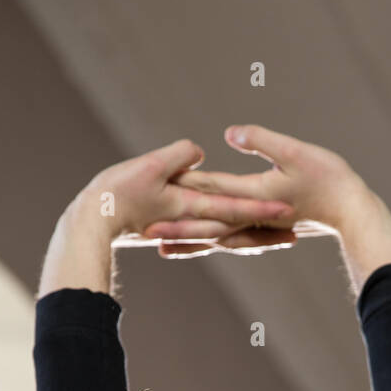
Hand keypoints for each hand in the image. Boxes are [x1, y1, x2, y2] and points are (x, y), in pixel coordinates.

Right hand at [72, 137, 296, 240]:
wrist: (93, 221)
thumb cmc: (116, 194)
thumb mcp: (148, 167)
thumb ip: (178, 157)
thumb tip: (202, 152)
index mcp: (190, 208)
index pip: (234, 206)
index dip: (260, 207)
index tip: (287, 209)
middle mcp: (193, 222)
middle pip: (237, 229)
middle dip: (266, 231)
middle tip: (297, 232)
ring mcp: (185, 228)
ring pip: (228, 235)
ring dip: (254, 238)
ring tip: (280, 238)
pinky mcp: (176, 228)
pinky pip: (210, 235)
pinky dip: (229, 236)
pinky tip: (242, 237)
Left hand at [141, 124, 367, 253]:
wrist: (352, 211)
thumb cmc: (329, 179)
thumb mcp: (296, 152)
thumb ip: (262, 141)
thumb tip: (229, 133)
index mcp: (254, 195)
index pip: (212, 189)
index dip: (184, 187)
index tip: (157, 190)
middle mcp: (252, 216)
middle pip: (206, 219)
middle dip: (176, 223)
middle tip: (144, 228)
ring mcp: (258, 226)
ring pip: (216, 235)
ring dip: (189, 240)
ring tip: (161, 246)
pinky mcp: (265, 229)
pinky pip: (232, 238)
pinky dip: (212, 242)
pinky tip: (200, 244)